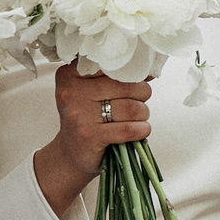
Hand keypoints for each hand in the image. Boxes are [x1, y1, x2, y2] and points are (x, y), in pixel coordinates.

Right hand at [32, 64, 151, 219]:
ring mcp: (79, 115)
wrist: (71, 154)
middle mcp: (71, 92)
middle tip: (135, 105)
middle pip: (128, 85)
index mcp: (70, 75)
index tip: (134, 81)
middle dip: (142, 96)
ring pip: (133, 108)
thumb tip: (149, 70)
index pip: (113, 65)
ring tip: (135, 120)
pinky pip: (130, 129)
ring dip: (143, 115)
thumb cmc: (88, 118)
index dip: (131, 73)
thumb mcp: (94, 91)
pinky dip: (142, 130)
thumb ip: (116, 77)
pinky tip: (138, 131)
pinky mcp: (90, 136)